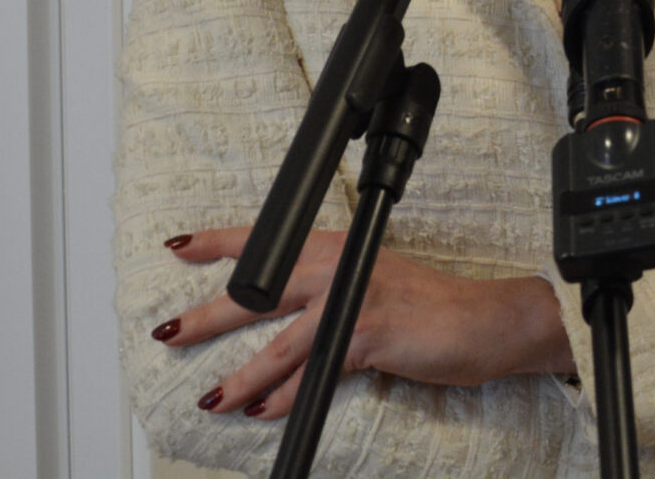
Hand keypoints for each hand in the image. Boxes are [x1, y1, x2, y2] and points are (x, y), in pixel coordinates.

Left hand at [152, 226, 572, 420]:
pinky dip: (287, 395)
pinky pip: (316, 371)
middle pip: (261, 292)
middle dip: (209, 315)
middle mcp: (341, 268)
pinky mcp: (371, 334)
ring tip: (211, 397)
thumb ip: (328, 300)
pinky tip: (263, 411)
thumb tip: (283, 330)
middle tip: (168, 332)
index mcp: (337, 250)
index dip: (220, 243)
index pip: (270, 243)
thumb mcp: (371, 287)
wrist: (486, 319)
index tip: (179, 246)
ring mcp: (355, 300)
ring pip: (281, 342)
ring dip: (241, 374)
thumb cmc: (431, 308)